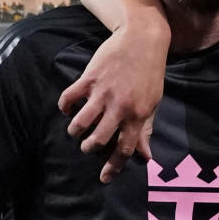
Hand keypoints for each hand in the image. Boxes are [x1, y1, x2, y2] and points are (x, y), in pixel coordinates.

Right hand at [57, 26, 165, 182]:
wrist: (142, 40)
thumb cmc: (150, 74)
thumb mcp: (153, 102)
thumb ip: (146, 130)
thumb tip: (145, 157)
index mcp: (139, 115)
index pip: (125, 148)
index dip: (114, 166)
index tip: (104, 179)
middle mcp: (121, 107)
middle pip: (99, 139)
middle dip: (90, 148)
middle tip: (88, 146)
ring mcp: (103, 93)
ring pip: (81, 122)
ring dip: (75, 130)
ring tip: (76, 130)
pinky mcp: (89, 78)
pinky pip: (69, 98)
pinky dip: (65, 106)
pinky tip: (68, 108)